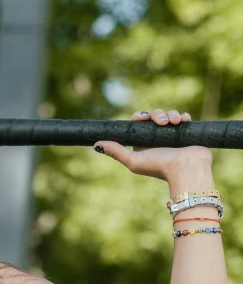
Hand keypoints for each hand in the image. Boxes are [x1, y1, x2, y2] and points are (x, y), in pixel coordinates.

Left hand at [93, 108, 212, 180]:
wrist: (186, 169)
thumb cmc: (159, 167)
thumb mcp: (134, 161)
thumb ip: (116, 152)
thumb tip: (96, 144)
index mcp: (144, 142)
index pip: (138, 123)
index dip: (139, 116)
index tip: (142, 117)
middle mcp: (157, 137)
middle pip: (153, 116)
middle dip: (156, 114)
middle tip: (161, 122)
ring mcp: (172, 134)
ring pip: (168, 115)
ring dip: (170, 114)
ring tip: (174, 122)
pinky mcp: (186, 132)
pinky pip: (182, 118)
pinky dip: (182, 116)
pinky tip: (183, 120)